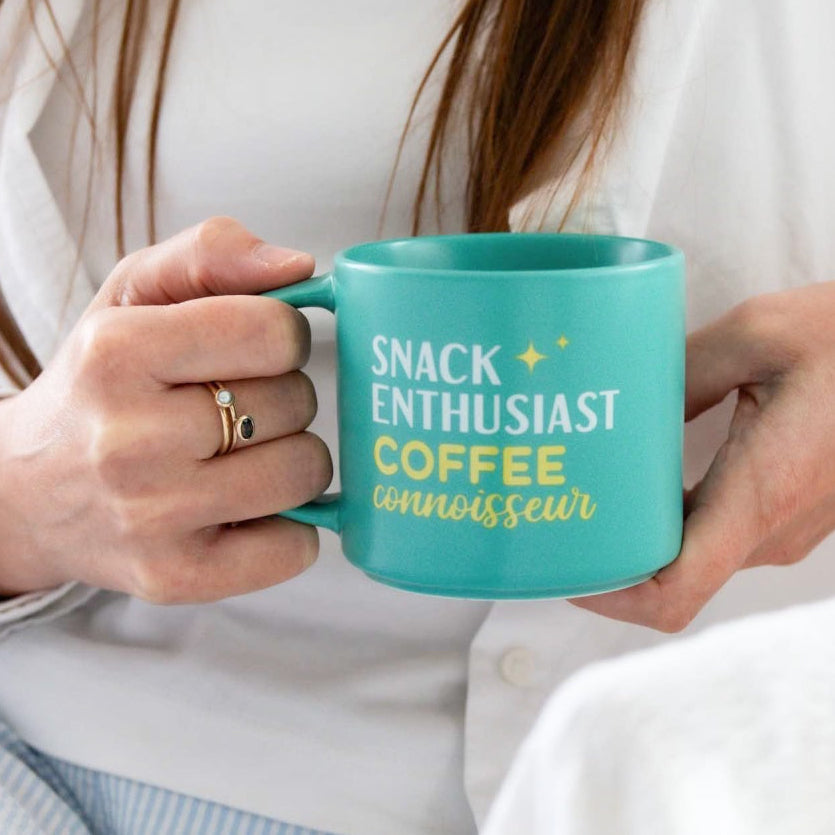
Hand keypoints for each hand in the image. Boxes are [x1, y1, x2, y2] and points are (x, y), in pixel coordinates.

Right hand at [0, 217, 331, 602]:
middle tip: (235, 407)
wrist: (28, 492)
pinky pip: (295, 549)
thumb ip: (212, 255)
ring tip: (242, 454)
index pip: (273, 332)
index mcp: (117, 354)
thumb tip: (300, 266)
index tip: (260, 348)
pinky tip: (247, 507)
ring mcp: (152, 518)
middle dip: (282, 398)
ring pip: (304, 471)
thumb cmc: (98, 386)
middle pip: (294, 403)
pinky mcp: (176, 578)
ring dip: (292, 457)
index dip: (283, 336)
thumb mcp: (133, 296)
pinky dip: (290, 526)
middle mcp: (128, 441)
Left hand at [571, 282, 834, 630]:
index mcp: (762, 493)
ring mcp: (783, 528)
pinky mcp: (787, 513)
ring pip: (693, 556)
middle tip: (559, 515)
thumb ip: (683, 371)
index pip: (677, 589)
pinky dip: (672, 521)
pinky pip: (717, 534)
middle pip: (672, 577)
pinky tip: (643, 483)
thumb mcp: (758, 334)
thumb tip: (626, 401)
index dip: (612, 597)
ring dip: (640, 537)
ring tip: (590, 495)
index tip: (569, 570)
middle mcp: (773, 528)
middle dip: (611, 558)